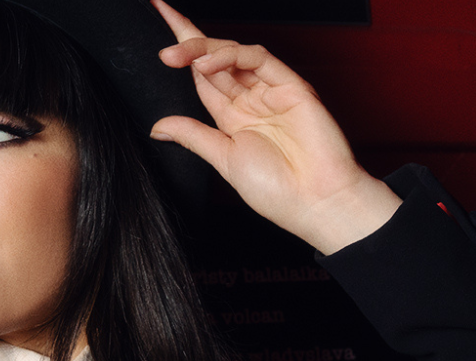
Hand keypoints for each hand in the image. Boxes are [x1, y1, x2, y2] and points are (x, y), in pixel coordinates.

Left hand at [148, 0, 401, 254]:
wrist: (316, 202)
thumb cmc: (278, 190)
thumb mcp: (224, 160)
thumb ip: (194, 136)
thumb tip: (159, 127)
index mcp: (233, 117)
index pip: (202, 78)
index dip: (181, 57)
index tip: (160, 44)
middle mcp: (251, 100)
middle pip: (214, 60)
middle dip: (186, 46)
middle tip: (163, 53)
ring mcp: (271, 91)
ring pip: (233, 54)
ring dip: (203, 50)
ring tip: (176, 58)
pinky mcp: (291, 85)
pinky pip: (258, 58)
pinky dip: (231, 55)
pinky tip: (208, 63)